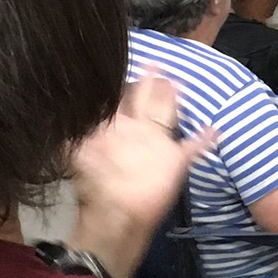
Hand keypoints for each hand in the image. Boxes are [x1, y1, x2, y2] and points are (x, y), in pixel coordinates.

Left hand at [70, 76, 215, 277]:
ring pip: (168, 115)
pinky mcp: (175, 161)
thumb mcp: (77, 154)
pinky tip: (215, 130)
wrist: (116, 215)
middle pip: (146, 101)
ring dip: (173, 99)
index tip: (124, 63)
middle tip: (154, 62)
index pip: (121, 100)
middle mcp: (138, 132)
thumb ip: (73, 132)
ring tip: (180, 82)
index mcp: (118, 128)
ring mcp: (158, 145)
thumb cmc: (96, 185)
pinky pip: (194, 147)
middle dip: (150, 82)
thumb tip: (61, 107)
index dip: (122, 83)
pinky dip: (206, 139)